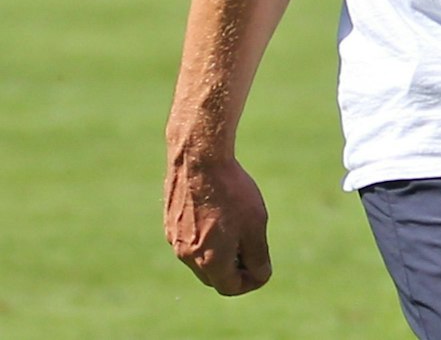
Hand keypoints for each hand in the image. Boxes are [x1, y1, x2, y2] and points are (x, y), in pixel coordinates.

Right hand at [164, 146, 272, 295]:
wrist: (199, 160)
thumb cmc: (232, 193)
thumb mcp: (255, 226)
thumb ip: (258, 256)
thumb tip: (260, 275)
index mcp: (209, 262)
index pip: (230, 287)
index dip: (251, 280)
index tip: (262, 263)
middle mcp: (187, 256)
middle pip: (214, 276)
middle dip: (235, 267)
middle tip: (252, 244)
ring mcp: (175, 240)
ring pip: (201, 257)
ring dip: (220, 250)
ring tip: (237, 224)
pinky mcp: (170, 223)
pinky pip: (191, 239)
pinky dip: (207, 234)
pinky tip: (219, 210)